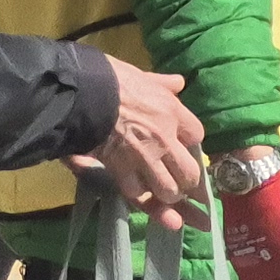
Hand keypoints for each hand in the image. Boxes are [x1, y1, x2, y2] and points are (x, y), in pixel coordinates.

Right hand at [77, 59, 203, 226]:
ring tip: (167, 198)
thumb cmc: (110, 79)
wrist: (82, 93)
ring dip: (168, 196)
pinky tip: (148, 204)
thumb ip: (161, 83)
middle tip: (187, 189)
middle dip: (190, 184)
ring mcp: (144, 158)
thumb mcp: (141, 75)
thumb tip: (178, 83)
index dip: (191, 144)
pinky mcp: (121, 170)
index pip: (197, 135)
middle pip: (190, 173)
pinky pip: (137, 194)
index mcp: (171, 112)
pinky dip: (143, 201)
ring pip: (168, 190)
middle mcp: (164, 139)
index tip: (184, 147)